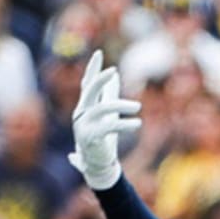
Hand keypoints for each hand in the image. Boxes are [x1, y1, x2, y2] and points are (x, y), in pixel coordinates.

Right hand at [69, 50, 141, 189]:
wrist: (97, 165)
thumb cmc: (103, 138)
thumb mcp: (107, 114)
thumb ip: (109, 95)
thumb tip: (115, 75)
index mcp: (85, 107)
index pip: (87, 84)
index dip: (93, 69)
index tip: (99, 53)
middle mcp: (81, 114)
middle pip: (88, 91)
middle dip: (99, 80)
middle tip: (113, 71)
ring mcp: (84, 126)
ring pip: (102, 109)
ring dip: (121, 106)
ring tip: (138, 107)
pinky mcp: (90, 138)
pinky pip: (108, 127)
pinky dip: (124, 124)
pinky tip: (137, 124)